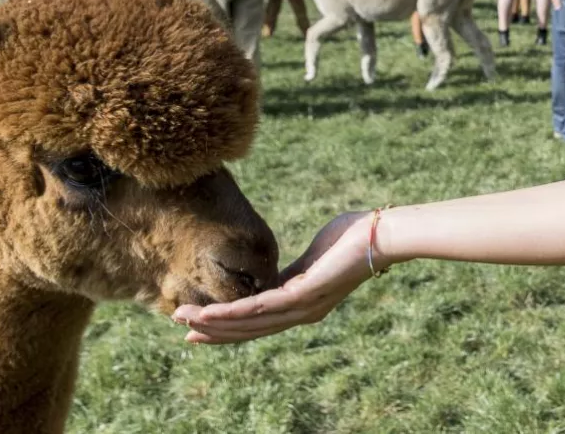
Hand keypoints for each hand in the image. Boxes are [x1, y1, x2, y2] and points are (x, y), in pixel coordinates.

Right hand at [171, 211, 379, 343]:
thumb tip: (276, 273)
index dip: (228, 324)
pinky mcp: (305, 295)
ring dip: (215, 323)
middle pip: (250, 329)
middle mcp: (302, 312)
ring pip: (251, 323)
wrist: (382, 234)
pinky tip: (209, 314)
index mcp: (302, 303)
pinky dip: (233, 313)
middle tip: (182, 330)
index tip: (199, 323)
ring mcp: (303, 307)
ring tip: (184, 319)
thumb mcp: (311, 258)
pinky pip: (262, 308)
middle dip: (214, 330)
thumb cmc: (352, 237)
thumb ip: (292, 270)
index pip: (258, 320)